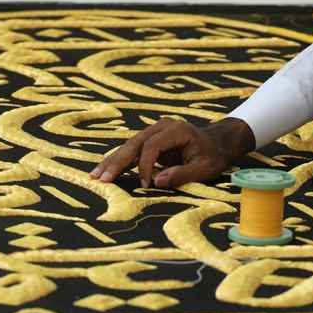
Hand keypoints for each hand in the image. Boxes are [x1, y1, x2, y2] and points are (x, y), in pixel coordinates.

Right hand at [90, 117, 255, 189]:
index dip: (145, 166)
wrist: (217, 143)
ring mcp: (153, 132)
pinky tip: (104, 171)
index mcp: (175, 130)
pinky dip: (118, 162)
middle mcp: (161, 127)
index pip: (152, 146)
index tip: (145, 186)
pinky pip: (131, 151)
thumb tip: (157, 182)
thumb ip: (182, 174)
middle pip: (134, 143)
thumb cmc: (213, 156)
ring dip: (112, 162)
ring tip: (94, 176)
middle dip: (117, 162)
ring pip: (128, 146)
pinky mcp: (149, 141)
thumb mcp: (204, 168)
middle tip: (101, 178)